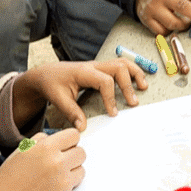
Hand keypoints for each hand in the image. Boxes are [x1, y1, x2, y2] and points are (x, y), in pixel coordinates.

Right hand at [0, 128, 85, 190]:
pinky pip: (74, 187)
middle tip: (61, 162)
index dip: (69, 141)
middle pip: (82, 153)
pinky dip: (65, 188)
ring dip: (72, 172)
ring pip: (81, 170)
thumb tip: (56, 138)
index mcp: (46, 147)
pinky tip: (50, 190)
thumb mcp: (21, 150)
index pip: (74, 135)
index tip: (66, 146)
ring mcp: (63, 181)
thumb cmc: (8, 179)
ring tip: (54, 177)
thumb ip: (41, 140)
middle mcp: (57, 162)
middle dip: (73, 156)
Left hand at [13, 60, 147, 131]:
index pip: (104, 81)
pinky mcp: (101, 68)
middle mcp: (94, 66)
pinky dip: (131, 71)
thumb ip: (71, 113)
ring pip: (122, 62)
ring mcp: (99, 65)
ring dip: (135, 73)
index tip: (113, 113)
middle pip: (118, 67)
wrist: (47, 73)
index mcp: (84, 72)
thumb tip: (83, 128)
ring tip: (143, 86)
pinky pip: (119, 65)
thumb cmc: (52, 84)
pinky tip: (138, 80)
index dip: (111, 97)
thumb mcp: (58, 99)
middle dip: (128, 84)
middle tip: (133, 102)